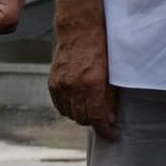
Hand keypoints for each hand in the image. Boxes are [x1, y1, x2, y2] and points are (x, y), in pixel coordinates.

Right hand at [48, 26, 119, 141]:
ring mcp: (61, 85)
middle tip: (104, 118)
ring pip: (70, 114)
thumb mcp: (112, 72)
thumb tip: (110, 119)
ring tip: (91, 108)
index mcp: (92, 84)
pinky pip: (59, 106)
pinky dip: (69, 108)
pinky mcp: (52, 82)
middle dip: (94, 121)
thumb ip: (110, 97)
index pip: (98, 117)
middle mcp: (74, 87)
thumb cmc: (101, 47)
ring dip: (81, 115)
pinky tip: (77, 103)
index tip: (112, 135)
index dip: (106, 130)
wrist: (80, 29)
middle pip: (82, 118)